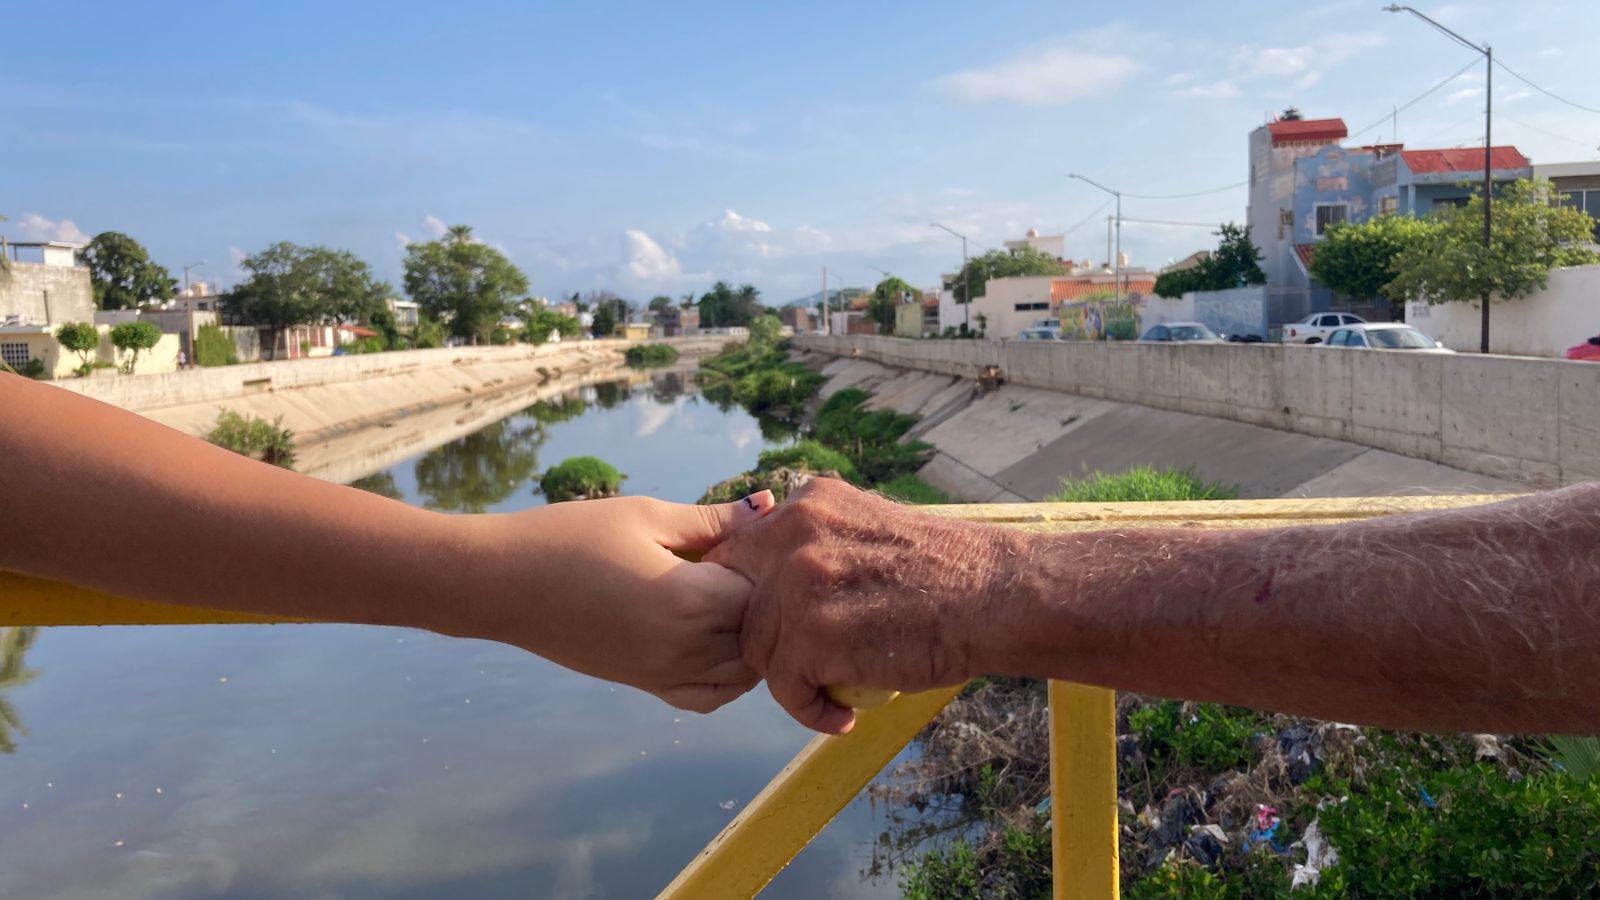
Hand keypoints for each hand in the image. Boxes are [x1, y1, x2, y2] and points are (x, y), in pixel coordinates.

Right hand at [442, 492, 774, 712]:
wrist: (501, 584)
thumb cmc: (569, 537)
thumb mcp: (645, 516)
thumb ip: (712, 519)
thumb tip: (768, 505)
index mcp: (690, 602)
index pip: (763, 591)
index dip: (760, 562)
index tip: (739, 537)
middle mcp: (686, 649)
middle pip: (759, 635)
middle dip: (761, 601)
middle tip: (737, 563)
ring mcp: (666, 674)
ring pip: (743, 673)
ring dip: (750, 640)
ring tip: (727, 597)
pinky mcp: (646, 685)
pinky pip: (708, 696)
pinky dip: (727, 677)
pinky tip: (717, 639)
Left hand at [705, 479, 1010, 733]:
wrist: (996, 595)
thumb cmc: (950, 572)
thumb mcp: (872, 528)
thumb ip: (821, 542)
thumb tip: (778, 577)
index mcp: (810, 503)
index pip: (740, 551)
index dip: (748, 596)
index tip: (774, 628)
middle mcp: (795, 532)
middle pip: (738, 602)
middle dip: (761, 640)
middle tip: (797, 666)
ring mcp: (799, 582)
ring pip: (758, 648)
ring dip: (788, 679)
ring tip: (828, 695)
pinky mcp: (812, 635)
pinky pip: (786, 687)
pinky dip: (809, 711)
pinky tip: (841, 718)